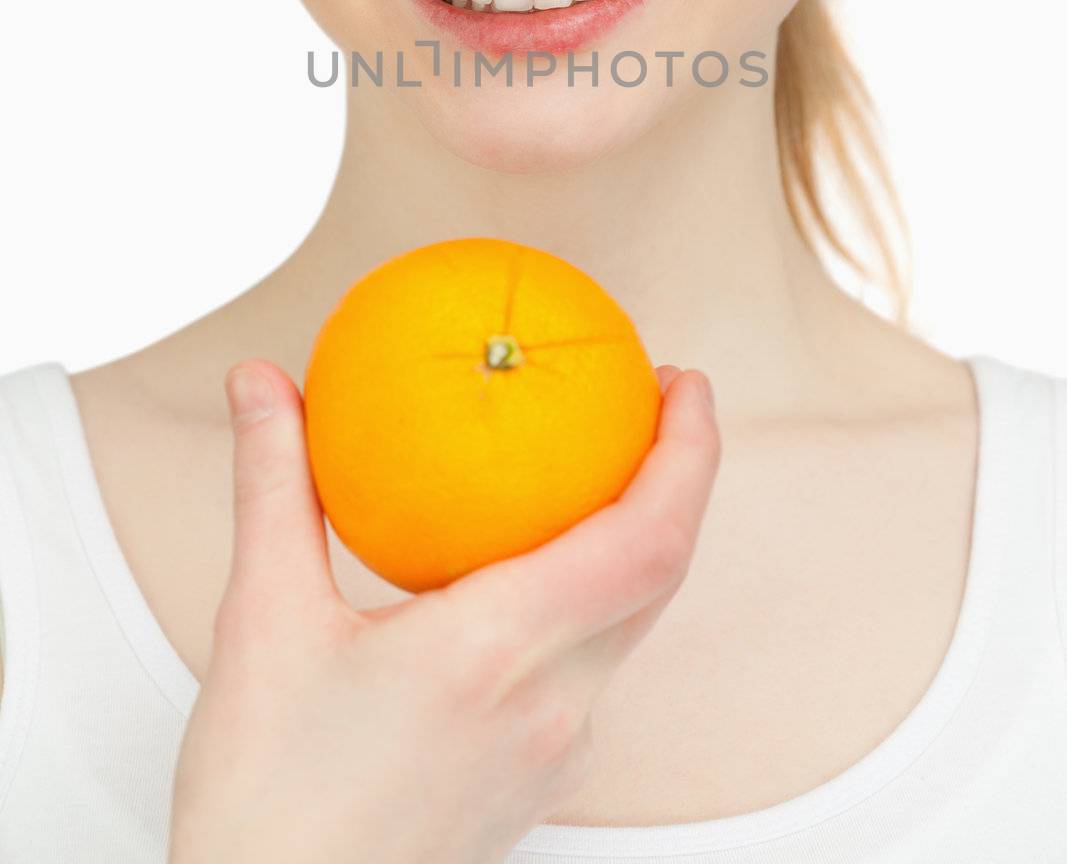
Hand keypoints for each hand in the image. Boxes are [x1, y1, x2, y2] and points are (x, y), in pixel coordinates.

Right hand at [167, 357, 719, 863]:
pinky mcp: (535, 777)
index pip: (647, 541)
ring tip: (599, 468)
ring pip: (632, 623)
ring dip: (640, 536)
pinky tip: (528, 567)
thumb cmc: (267, 807)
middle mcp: (550, 706)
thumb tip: (266, 386)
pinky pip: (591, 664)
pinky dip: (589, 593)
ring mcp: (552, 750)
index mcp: (498, 654)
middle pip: (662, 574)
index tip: (682, 383)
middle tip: (655, 399)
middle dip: (679, 475)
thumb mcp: (260, 622)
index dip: (687, 452)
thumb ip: (275, 485)